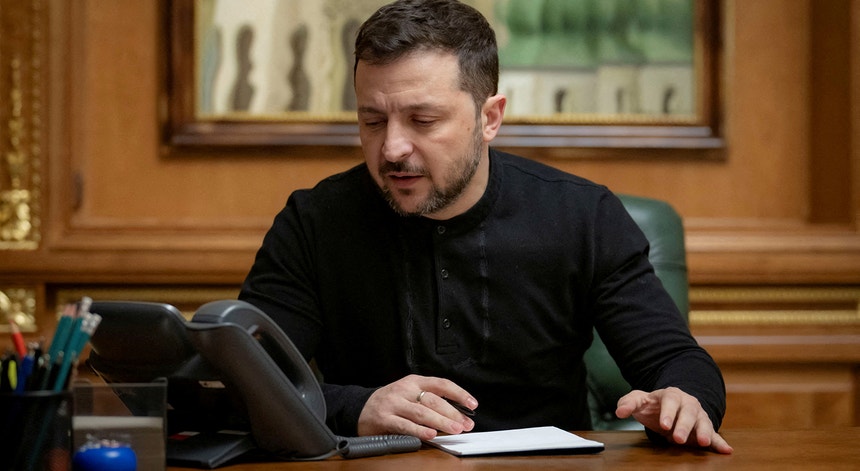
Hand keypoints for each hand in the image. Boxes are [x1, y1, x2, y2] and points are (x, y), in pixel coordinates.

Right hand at [357, 374, 477, 439]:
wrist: (360, 407)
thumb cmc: (390, 402)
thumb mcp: (410, 394)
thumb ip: (430, 401)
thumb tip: (457, 414)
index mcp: (414, 381)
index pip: (441, 384)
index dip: (459, 393)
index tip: (472, 404)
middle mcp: (404, 389)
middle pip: (433, 400)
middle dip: (452, 413)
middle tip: (465, 424)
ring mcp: (393, 403)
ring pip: (421, 412)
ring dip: (440, 422)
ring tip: (454, 429)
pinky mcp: (384, 418)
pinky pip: (405, 425)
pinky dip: (419, 431)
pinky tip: (431, 435)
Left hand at [616, 387, 732, 453]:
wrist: (671, 405)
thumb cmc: (653, 404)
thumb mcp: (639, 401)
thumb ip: (628, 403)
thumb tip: (619, 411)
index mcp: (671, 395)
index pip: (670, 400)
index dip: (668, 412)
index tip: (664, 424)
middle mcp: (687, 403)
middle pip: (688, 412)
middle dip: (684, 425)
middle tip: (678, 438)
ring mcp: (698, 415)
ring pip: (703, 422)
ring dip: (705, 432)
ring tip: (704, 442)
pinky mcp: (704, 428)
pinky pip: (715, 435)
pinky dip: (720, 442)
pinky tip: (727, 450)